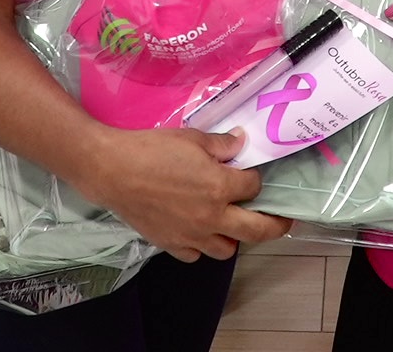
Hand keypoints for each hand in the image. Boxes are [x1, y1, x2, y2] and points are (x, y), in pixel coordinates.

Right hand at [78, 127, 290, 261]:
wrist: (112, 170)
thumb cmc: (152, 149)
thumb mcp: (192, 138)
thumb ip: (221, 145)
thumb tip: (241, 143)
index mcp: (220, 188)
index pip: (254, 188)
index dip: (255, 179)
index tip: (250, 173)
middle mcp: (212, 218)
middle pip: (257, 231)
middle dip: (274, 225)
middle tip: (280, 219)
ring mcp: (191, 235)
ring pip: (227, 250)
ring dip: (234, 237)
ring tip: (230, 222)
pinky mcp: (170, 244)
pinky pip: (196, 254)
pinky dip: (201, 245)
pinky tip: (197, 230)